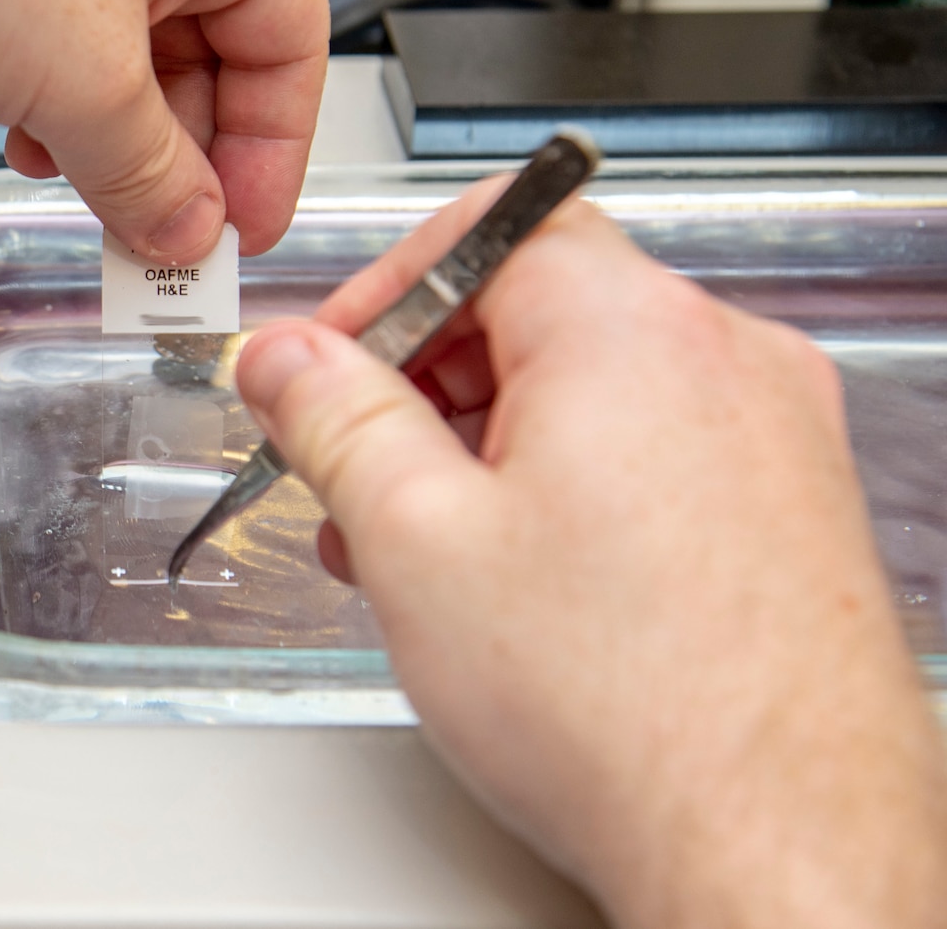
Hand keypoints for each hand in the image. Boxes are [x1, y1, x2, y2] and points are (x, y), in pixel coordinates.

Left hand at [0, 0, 327, 261]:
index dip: (268, 160)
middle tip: (149, 235)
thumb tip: (183, 228)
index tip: (233, 236)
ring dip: (106, 118)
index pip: (292, 46)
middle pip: (213, 39)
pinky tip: (18, 123)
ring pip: (134, 24)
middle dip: (175, 147)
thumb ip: (147, 173)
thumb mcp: (78, 81)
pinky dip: (54, 70)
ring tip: (73, 184)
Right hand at [235, 188, 946, 927]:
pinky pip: (654, 449)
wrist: (783, 852)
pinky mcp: (792, 510)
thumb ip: (332, 419)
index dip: (382, 291)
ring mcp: (776, 436)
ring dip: (487, 443)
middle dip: (423, 382)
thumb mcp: (414, 542)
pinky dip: (567, 485)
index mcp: (632, 331)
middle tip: (356, 471)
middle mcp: (727, 360)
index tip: (325, 367)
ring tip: (426, 553)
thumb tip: (286, 357)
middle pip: (538, 304)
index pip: (488, 228)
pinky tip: (517, 585)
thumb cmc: (630, 713)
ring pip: (593, 385)